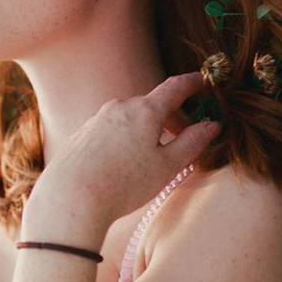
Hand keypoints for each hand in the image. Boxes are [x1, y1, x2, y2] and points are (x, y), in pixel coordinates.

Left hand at [30, 73, 218, 233]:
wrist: (71, 198)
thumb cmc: (123, 184)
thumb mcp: (167, 166)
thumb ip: (192, 142)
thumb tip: (211, 125)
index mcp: (145, 110)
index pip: (175, 87)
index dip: (193, 83)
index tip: (204, 82)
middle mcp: (119, 107)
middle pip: (153, 105)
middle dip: (172, 118)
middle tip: (185, 138)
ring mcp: (97, 120)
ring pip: (131, 118)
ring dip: (148, 130)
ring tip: (154, 157)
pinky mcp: (82, 135)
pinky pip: (112, 130)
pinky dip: (126, 139)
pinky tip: (124, 164)